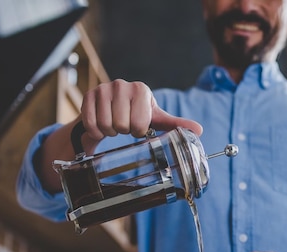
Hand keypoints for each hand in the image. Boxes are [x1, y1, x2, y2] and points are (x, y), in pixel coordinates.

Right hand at [79, 79, 202, 153]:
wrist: (109, 110)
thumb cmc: (136, 114)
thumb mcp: (156, 119)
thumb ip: (175, 124)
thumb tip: (199, 130)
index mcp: (141, 90)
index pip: (140, 125)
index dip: (138, 131)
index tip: (138, 126)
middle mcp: (122, 85)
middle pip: (121, 125)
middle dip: (123, 131)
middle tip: (124, 126)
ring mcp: (103, 89)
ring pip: (105, 125)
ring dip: (109, 132)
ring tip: (113, 125)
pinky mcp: (87, 96)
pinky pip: (91, 123)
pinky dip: (95, 131)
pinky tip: (101, 126)